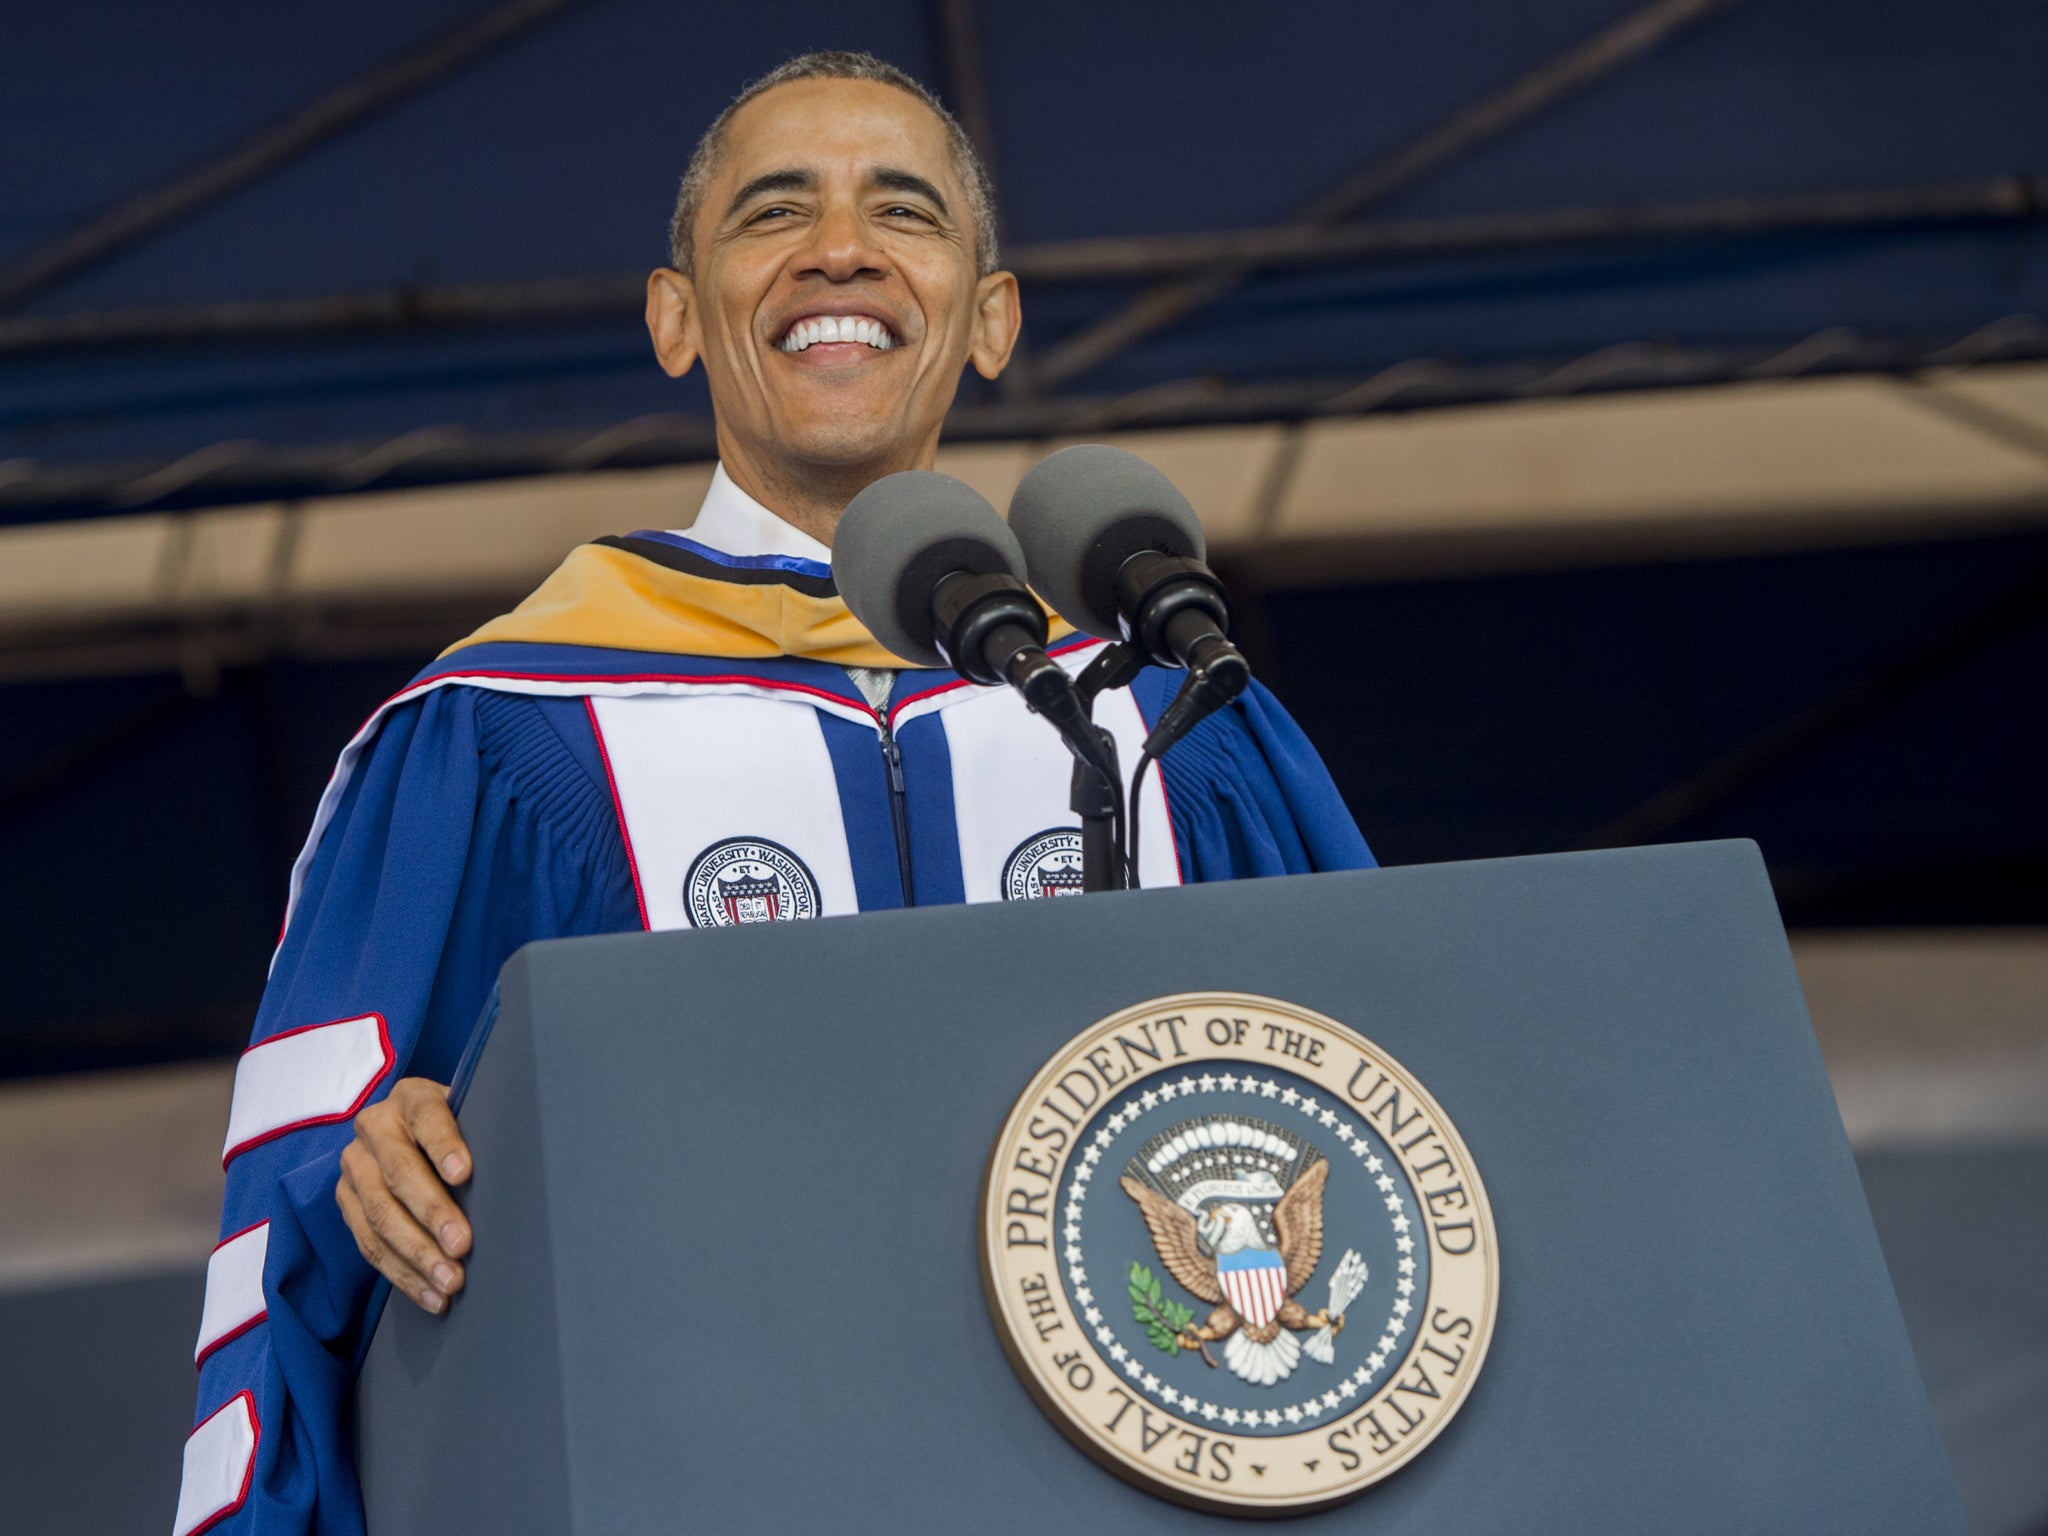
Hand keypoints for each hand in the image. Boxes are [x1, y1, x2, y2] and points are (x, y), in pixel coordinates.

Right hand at [336, 1077, 472, 1313]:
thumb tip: (521, 1173)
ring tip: (449, 1282)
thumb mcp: (470, 1114)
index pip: (427, 1117)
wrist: (406, 1129)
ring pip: (379, 1215)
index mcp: (411, 1098)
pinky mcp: (345, 1201)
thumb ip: (483, 1132)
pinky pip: (368, 1244)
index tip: (464, 1173)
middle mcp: (374, 1127)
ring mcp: (355, 1166)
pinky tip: (430, 1295)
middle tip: (463, 1247)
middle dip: (433, 1214)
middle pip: (400, 1173)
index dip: (445, 1145)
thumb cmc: (457, 1127)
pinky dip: (402, 1274)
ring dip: (416, 1255)